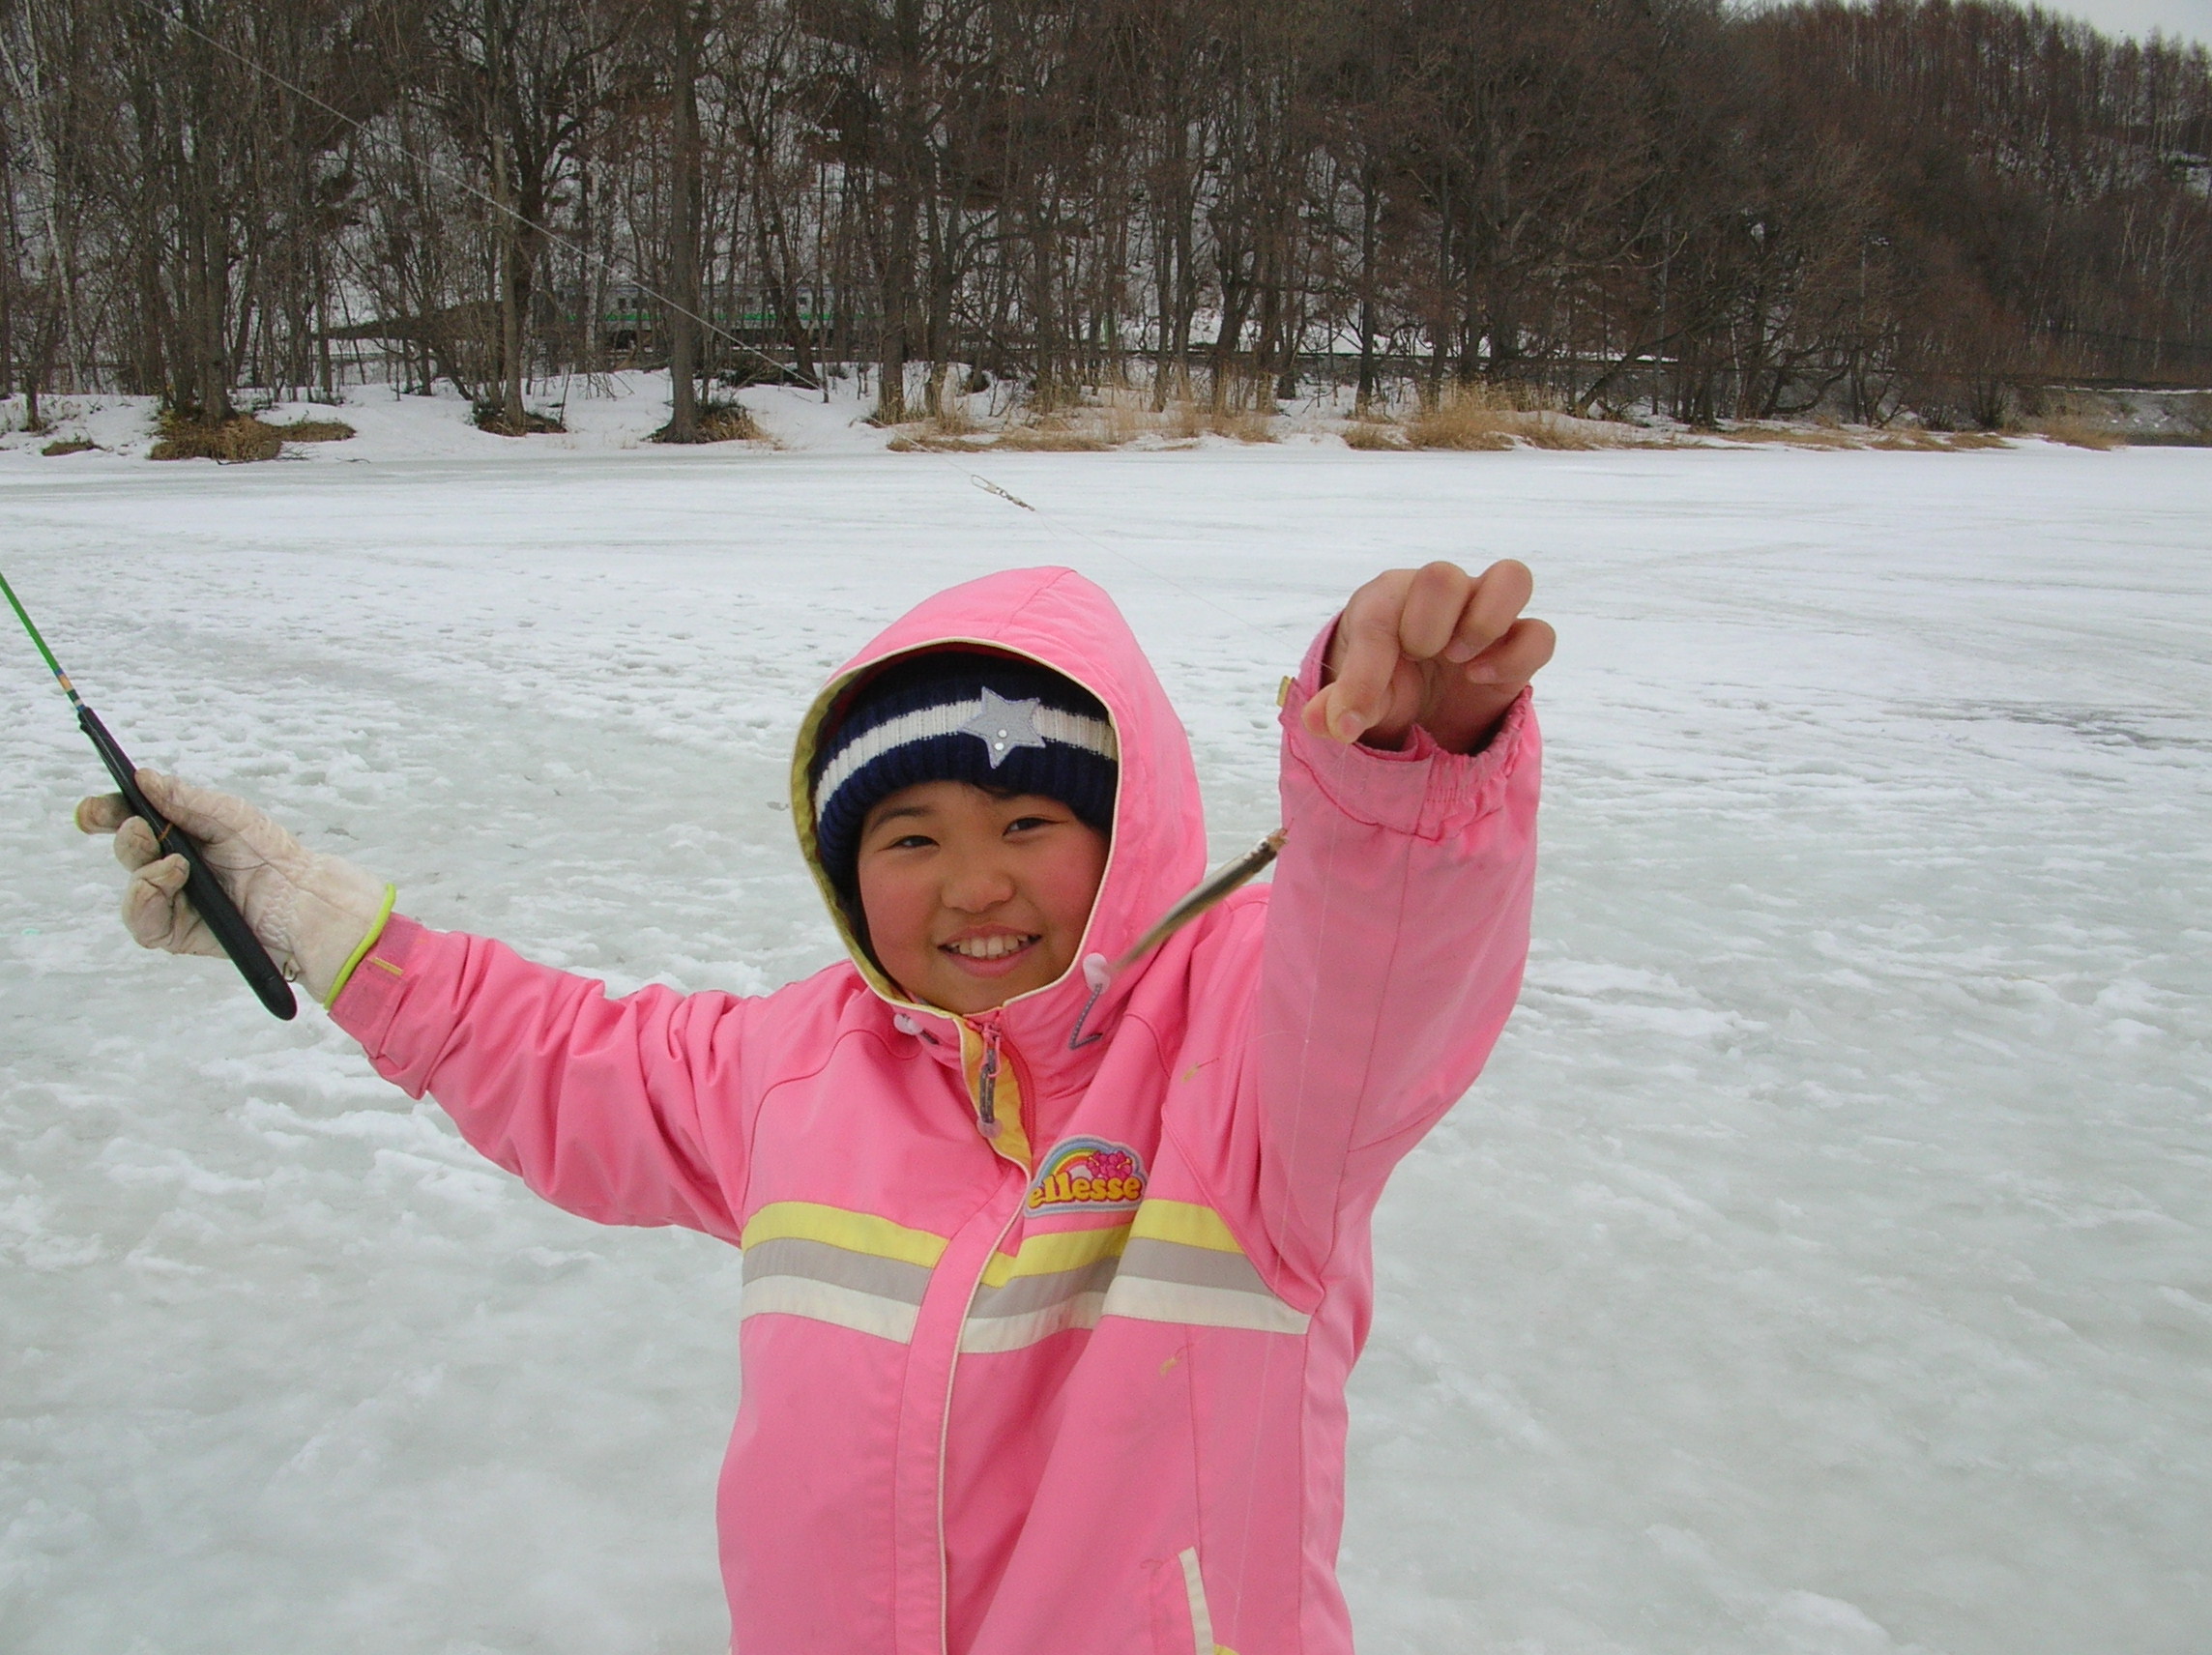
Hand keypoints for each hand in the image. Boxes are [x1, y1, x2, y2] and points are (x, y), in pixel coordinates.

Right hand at [76, 770, 387, 1002]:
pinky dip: (149, 899)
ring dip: (144, 871)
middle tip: (140, 828)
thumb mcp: (230, 815)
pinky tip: (176, 882)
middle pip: (127, 851)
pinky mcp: (177, 932)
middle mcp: (169, 866)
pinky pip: (143, 923)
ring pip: (132, 889)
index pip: (131, 820)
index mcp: (179, 833)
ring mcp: (172, 901)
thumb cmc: (270, 852)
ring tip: (177, 864)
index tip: (91, 812)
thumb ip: (186, 798)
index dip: (106, 814)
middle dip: (127, 838)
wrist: (301, 898)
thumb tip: (143, 777)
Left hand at [1302, 559, 1553, 753]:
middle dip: (1425, 630)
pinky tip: (1481, 679)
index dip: (1364, 672)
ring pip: (1512, 577)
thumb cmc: (1382, 685)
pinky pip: (1539, 633)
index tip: (1353, 718)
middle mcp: (1439, 594)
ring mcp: (1484, 613)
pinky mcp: (1517, 643)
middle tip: (1416, 661)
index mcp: (1388, 598)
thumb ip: (1338, 707)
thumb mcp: (1354, 700)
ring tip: (1458, 662)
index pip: (1379, 615)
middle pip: (1443, 575)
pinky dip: (1516, 658)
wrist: (1419, 703)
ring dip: (1483, 624)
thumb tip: (1319, 724)